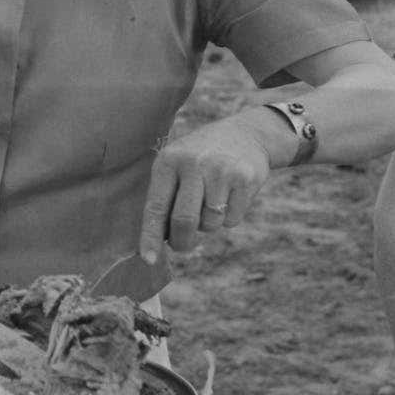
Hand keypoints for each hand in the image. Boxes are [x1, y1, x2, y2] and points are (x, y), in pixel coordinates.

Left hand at [139, 115, 270, 263]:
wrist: (246, 134)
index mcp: (168, 160)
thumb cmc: (201, 158)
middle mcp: (192, 163)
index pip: (155, 206)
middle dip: (182, 241)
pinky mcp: (244, 179)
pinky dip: (229, 217)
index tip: (148, 260)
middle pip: (183, 221)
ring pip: (210, 224)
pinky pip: (232, 220)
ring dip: (209, 224)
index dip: (150, 236)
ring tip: (211, 201)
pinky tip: (230, 195)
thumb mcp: (177, 164)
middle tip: (182, 245)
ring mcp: (220, 170)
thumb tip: (157, 240)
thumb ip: (166, 197)